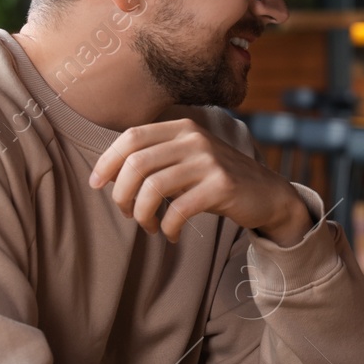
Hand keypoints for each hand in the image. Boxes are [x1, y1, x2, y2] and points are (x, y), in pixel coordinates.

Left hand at [89, 118, 311, 245]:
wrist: (268, 194)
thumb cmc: (217, 180)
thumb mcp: (188, 160)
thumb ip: (156, 158)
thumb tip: (107, 174)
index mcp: (182, 128)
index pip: (131, 137)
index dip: (107, 161)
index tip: (96, 184)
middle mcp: (195, 139)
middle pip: (136, 163)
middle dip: (121, 193)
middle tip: (126, 212)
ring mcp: (209, 161)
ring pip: (153, 187)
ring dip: (142, 214)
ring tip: (149, 226)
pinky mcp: (221, 186)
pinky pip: (178, 209)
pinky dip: (168, 227)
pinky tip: (170, 234)